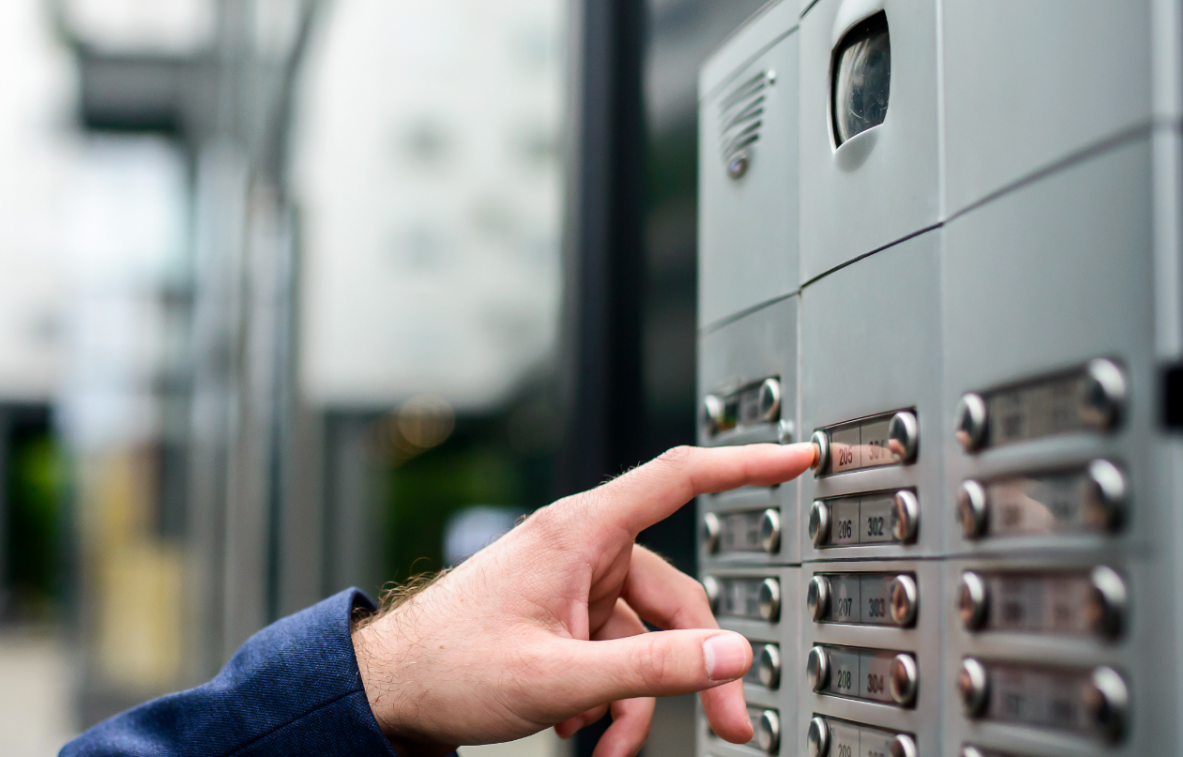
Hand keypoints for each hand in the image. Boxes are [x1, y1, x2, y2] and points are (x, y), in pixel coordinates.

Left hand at [351, 442, 816, 756]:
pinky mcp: (559, 618)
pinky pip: (613, 652)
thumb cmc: (446, 667)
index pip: (678, 478)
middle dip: (697, 666)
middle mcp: (579, 550)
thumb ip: (650, 667)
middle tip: (726, 725)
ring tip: (613, 743)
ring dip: (641, 696)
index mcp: (578, 533)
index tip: (797, 454)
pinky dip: (611, 695)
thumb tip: (729, 655)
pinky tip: (583, 731)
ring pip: (645, 635)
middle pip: (676, 595)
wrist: (386, 692)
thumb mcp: (558, 676)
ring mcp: (569, 585)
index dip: (744, 462)